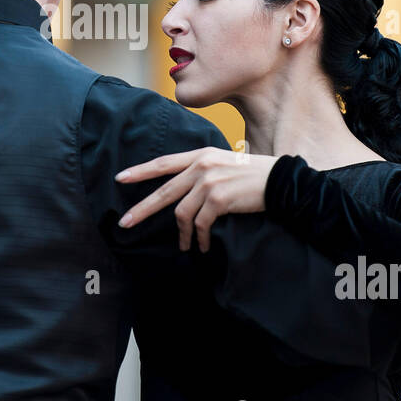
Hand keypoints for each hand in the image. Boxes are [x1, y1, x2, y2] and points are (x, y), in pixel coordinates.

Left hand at [114, 146, 276, 252]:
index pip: (163, 163)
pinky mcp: (219, 199)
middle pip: (163, 191)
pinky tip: (203, 246)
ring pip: (182, 213)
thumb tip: (182, 191)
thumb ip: (202, 170)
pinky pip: (200, 224)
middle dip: (142, 209)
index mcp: (200, 154)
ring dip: (182, 234)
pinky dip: (200, 239)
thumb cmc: (253, 176)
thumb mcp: (223, 163)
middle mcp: (201, 165)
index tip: (120, 178)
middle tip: (125, 223)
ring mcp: (209, 182)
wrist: (280, 182)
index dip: (140, 171)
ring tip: (185, 245)